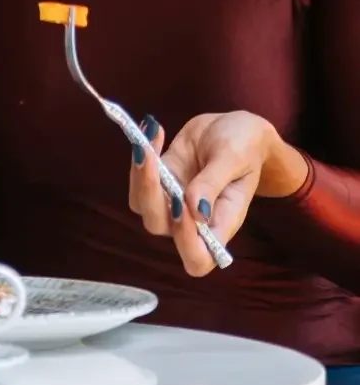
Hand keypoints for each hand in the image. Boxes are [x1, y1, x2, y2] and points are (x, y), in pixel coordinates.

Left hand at [129, 111, 308, 275]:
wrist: (235, 128)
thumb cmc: (245, 146)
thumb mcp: (235, 158)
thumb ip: (214, 183)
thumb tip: (195, 210)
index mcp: (221, 222)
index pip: (198, 257)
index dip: (184, 240)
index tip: (180, 203)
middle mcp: (193, 218)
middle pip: (159, 226)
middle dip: (149, 195)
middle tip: (151, 158)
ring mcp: (173, 198)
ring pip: (142, 203)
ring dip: (139, 173)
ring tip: (147, 140)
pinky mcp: (161, 177)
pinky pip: (140, 176)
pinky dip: (141, 154)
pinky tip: (153, 130)